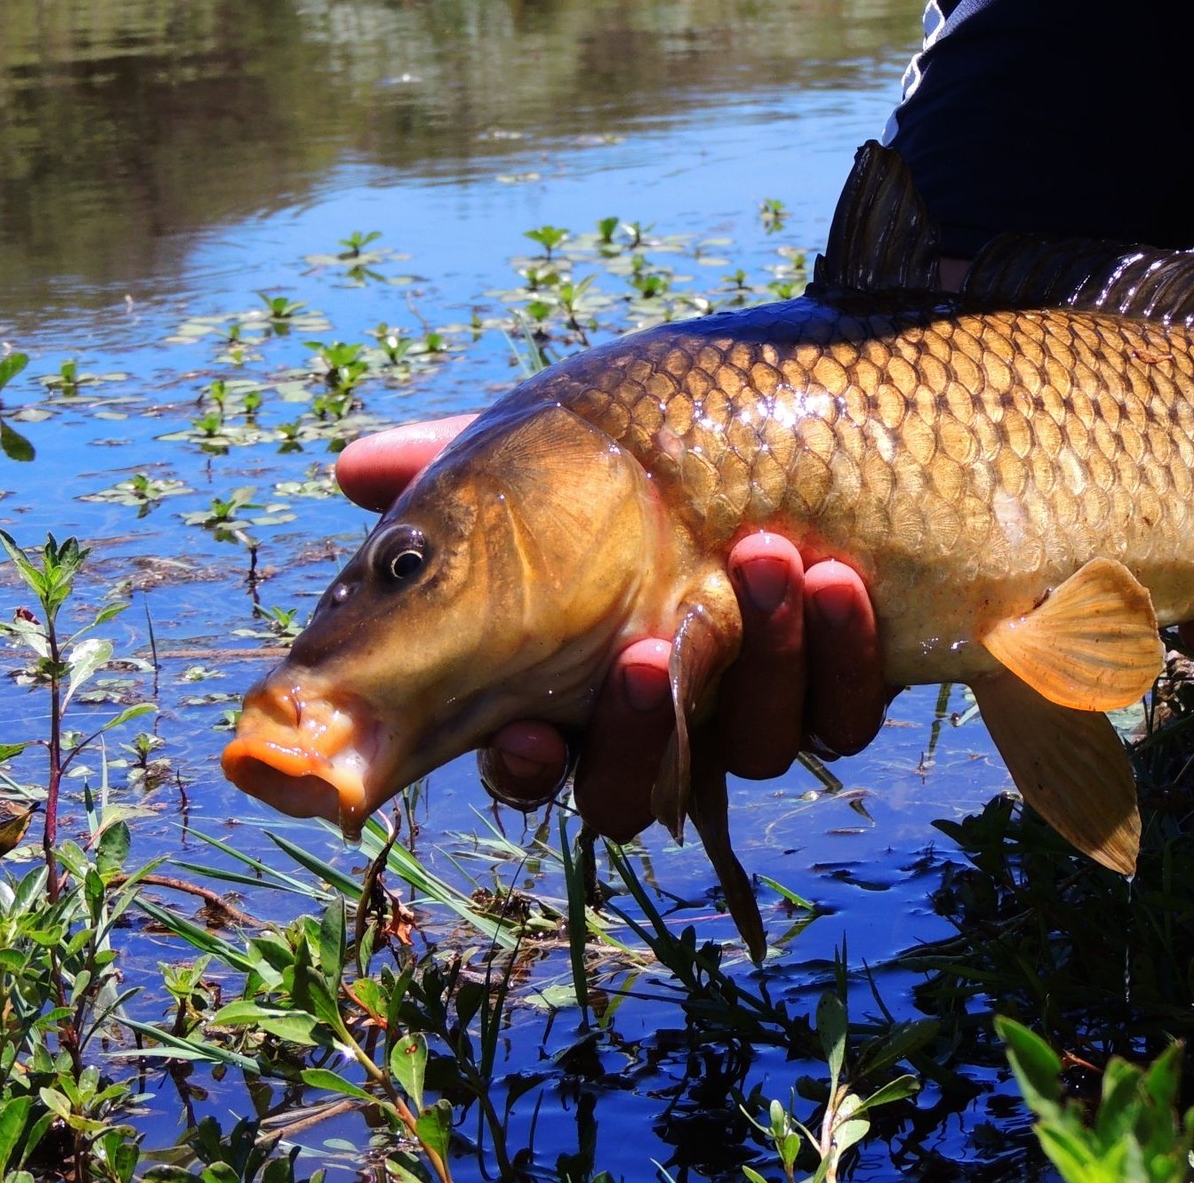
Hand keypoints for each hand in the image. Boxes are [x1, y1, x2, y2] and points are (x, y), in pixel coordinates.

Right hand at [334, 417, 886, 841]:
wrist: (801, 400)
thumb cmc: (652, 435)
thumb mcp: (554, 440)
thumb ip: (455, 461)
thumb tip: (351, 466)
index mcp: (571, 677)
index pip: (532, 766)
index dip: (526, 769)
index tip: (529, 734)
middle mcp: (661, 714)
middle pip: (633, 793)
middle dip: (640, 732)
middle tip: (649, 643)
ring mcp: (751, 707)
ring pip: (750, 749)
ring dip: (760, 661)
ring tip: (765, 555)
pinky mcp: (836, 688)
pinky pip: (841, 717)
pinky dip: (842, 657)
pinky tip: (837, 579)